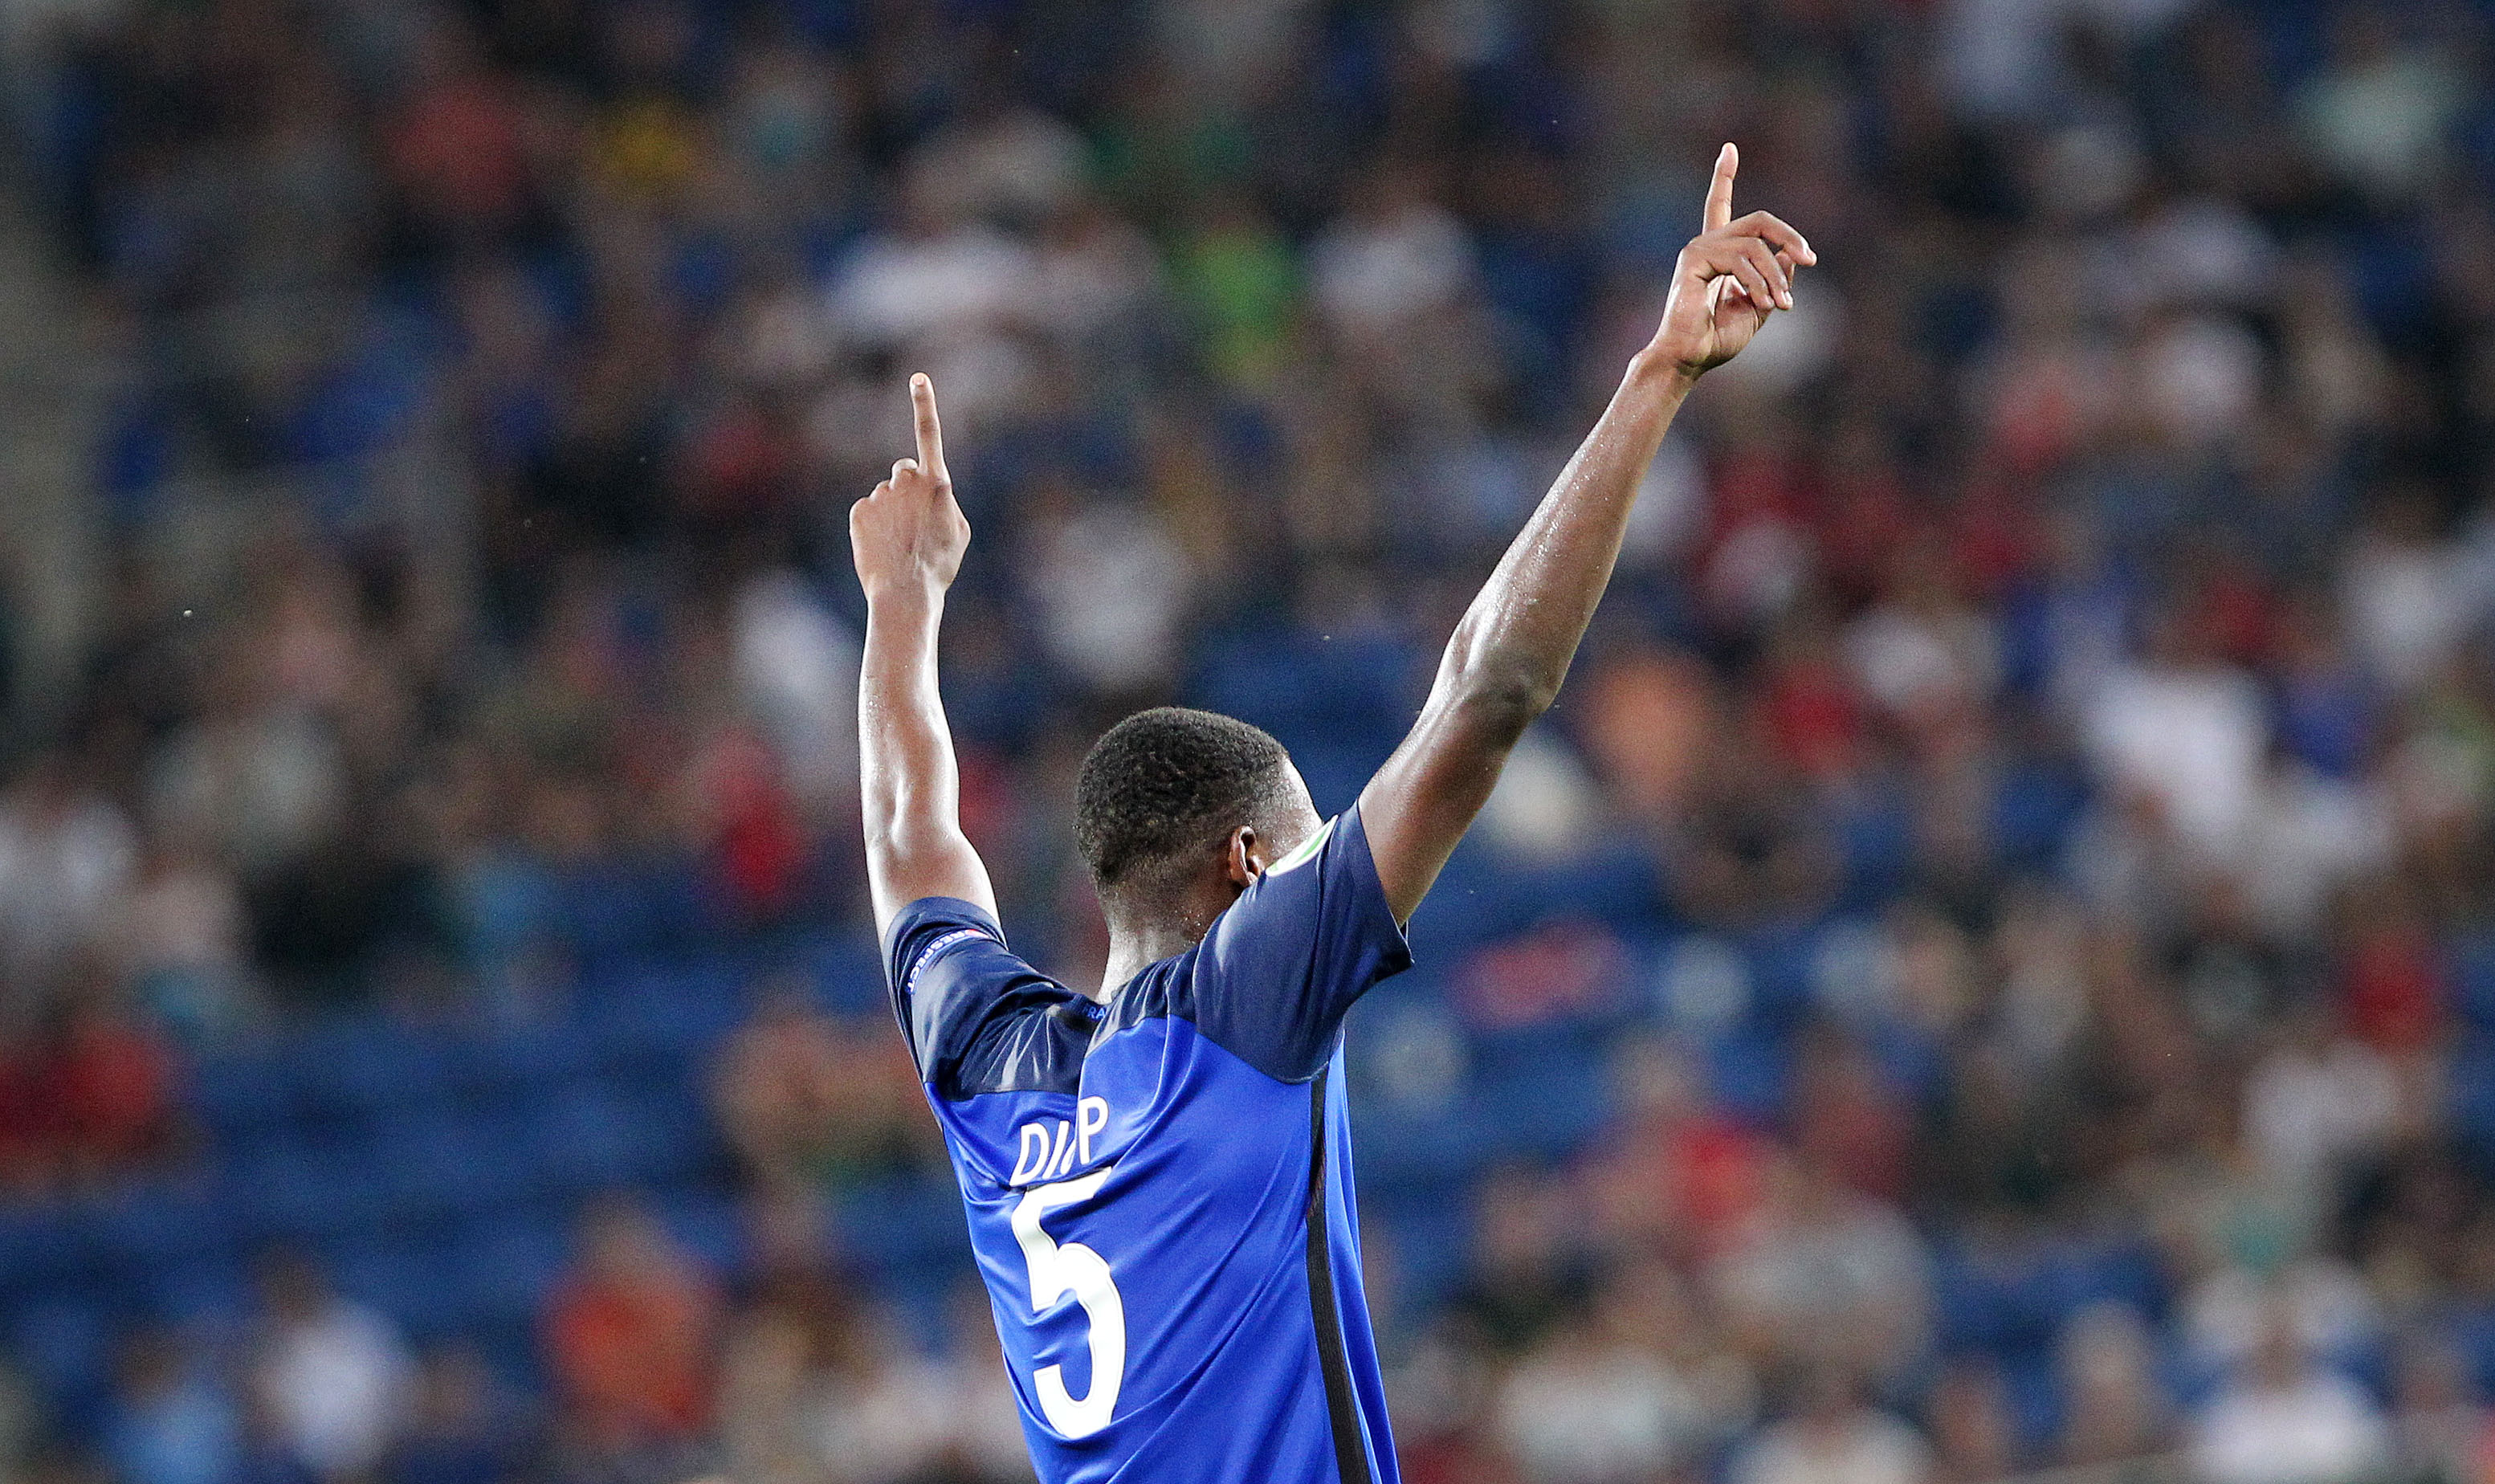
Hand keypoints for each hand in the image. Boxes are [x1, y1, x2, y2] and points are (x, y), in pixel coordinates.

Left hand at [850, 374, 969, 601]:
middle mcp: (907, 481)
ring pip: (886, 495)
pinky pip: (867, 510)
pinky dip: (873, 526)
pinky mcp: (859, 510)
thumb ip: (945, 502)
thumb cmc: (939, 565)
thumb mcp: (959, 533)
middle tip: (913, 522)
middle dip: (907, 487)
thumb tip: (930, 492)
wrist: (905, 592)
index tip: (918, 378)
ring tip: (899, 544)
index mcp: (937, 484)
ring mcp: (881, 495)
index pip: (929, 435)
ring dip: (891, 512)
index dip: (925, 404)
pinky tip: (881, 547)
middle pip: (904, 470)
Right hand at [1646, 144, 1816, 379]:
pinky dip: (1758, 281)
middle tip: (1809, 259)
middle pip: (1758, 221)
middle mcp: (1706, 245)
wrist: (1689, 359)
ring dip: (1775, 276)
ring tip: (1783, 304)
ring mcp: (1698, 250)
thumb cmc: (1717, 339)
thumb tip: (1790, 255)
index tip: (1729, 148)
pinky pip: (1740, 259)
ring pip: (1756, 245)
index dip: (1723, 177)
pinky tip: (1764, 302)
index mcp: (1718, 253)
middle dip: (1788, 235)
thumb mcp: (1759, 306)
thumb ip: (1775, 279)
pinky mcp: (1694, 260)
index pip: (1720, 206)